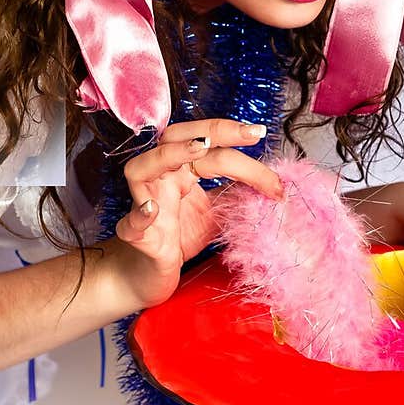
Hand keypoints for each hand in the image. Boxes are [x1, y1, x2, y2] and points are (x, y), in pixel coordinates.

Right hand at [110, 119, 283, 309]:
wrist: (153, 273)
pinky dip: (140, 215)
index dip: (235, 138)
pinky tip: (152, 209)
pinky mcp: (136, 237)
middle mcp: (160, 179)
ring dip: (168, 155)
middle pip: (174, 140)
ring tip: (199, 149)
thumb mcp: (216, 212)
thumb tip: (272, 181)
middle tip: (249, 134)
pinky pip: (131, 223)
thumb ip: (236, 193)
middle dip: (212, 131)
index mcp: (179, 170)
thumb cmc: (180, 238)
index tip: (261, 135)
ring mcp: (143, 205)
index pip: (206, 143)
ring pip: (140, 169)